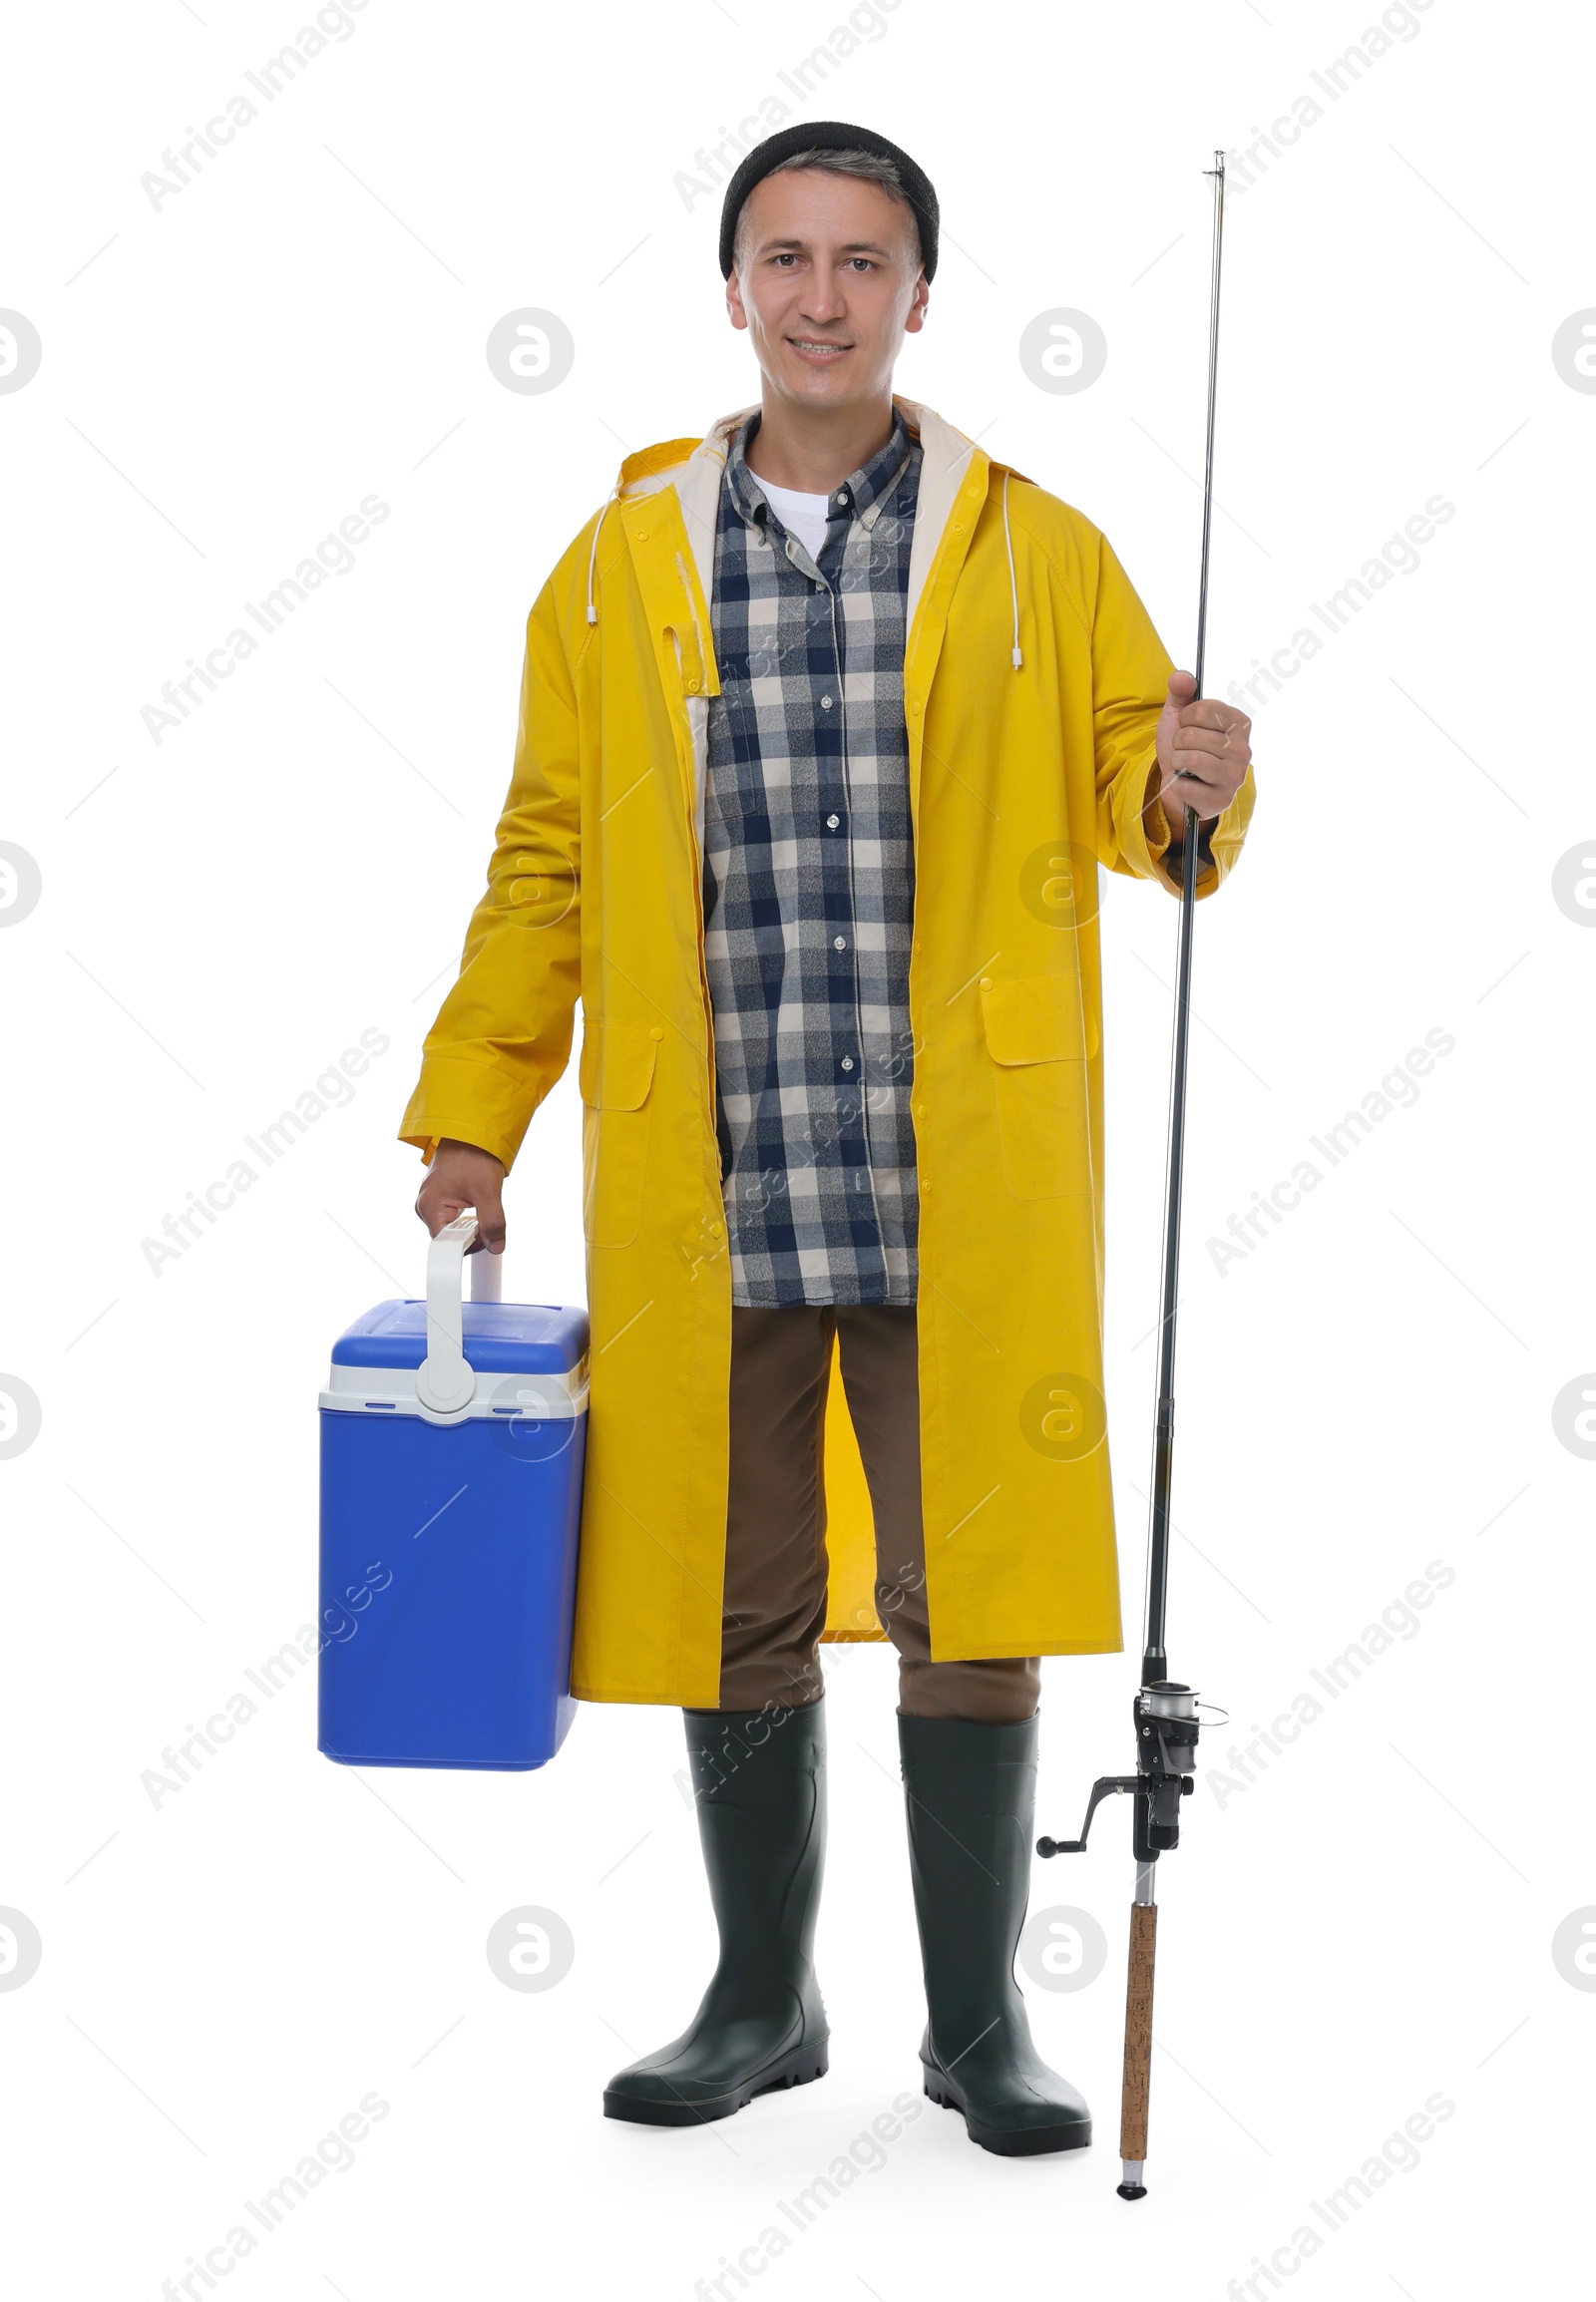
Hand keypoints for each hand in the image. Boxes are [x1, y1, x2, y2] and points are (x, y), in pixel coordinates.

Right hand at [415, 1138, 506, 1254]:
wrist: (470, 1130)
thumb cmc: (473, 1153)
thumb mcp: (487, 1191)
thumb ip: (492, 1222)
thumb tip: (496, 1246)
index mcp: (429, 1207)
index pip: (446, 1244)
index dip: (468, 1245)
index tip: (485, 1240)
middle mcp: (425, 1206)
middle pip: (449, 1237)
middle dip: (471, 1234)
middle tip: (487, 1217)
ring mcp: (430, 1201)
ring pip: (453, 1228)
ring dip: (471, 1224)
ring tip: (481, 1204)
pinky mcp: (439, 1197)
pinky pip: (453, 1217)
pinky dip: (468, 1216)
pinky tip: (476, 1203)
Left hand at [1153, 669, 1250, 828]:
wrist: (1177, 784)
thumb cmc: (1184, 747)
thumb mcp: (1179, 715)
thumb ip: (1180, 690)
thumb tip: (1181, 677)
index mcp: (1240, 723)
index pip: (1201, 709)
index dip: (1185, 719)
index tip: (1189, 727)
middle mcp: (1244, 749)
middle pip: (1192, 735)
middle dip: (1179, 743)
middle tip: (1186, 751)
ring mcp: (1235, 776)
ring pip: (1189, 759)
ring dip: (1177, 762)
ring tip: (1185, 766)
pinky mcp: (1221, 800)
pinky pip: (1185, 785)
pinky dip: (1177, 784)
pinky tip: (1188, 784)